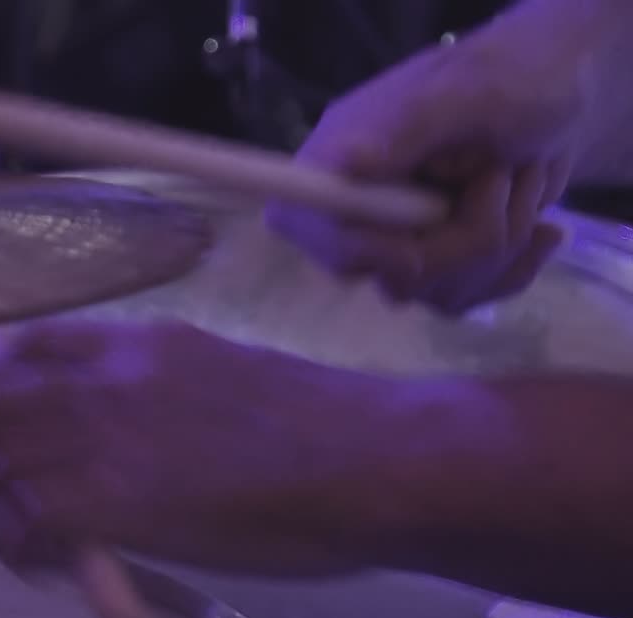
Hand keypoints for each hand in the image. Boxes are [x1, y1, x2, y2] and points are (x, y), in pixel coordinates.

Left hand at [0, 320, 400, 577]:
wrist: (368, 459)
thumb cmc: (323, 423)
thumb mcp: (228, 368)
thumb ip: (164, 380)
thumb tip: (137, 414)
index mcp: (139, 344)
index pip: (29, 347)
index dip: (0, 383)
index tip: (2, 416)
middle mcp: (105, 379)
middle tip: (12, 485)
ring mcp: (102, 436)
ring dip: (1, 498)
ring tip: (29, 532)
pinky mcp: (108, 500)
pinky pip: (24, 517)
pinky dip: (20, 542)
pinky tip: (46, 560)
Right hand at [265, 14, 591, 314]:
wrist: (552, 97)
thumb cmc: (501, 81)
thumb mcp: (459, 94)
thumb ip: (407, 129)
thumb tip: (348, 165)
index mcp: (336, 159)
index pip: (300, 221)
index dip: (355, 247)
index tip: (416, 246)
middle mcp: (351, 207)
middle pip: (380, 272)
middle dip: (461, 242)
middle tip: (502, 177)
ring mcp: (389, 243)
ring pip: (428, 293)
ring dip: (498, 248)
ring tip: (522, 182)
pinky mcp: (428, 268)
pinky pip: (458, 301)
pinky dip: (510, 272)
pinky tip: (542, 233)